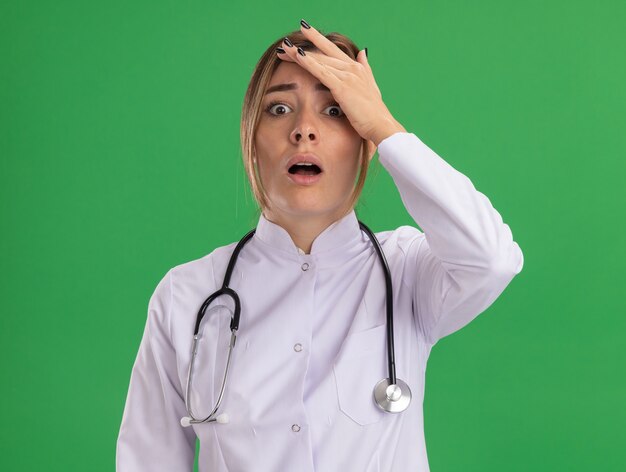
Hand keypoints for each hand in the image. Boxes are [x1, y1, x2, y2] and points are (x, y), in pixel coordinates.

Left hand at [277, 20, 405, 146]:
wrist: (381, 125)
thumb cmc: (374, 112)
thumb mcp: (370, 86)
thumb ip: (365, 68)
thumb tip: (362, 51)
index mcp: (356, 68)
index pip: (332, 51)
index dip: (316, 42)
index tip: (302, 34)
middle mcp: (351, 67)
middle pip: (322, 53)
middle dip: (301, 49)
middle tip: (284, 45)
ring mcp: (347, 75)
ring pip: (319, 60)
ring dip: (299, 54)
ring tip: (283, 49)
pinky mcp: (342, 86)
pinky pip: (321, 71)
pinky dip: (308, 63)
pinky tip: (296, 56)